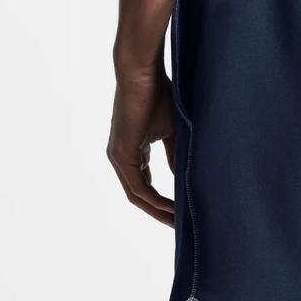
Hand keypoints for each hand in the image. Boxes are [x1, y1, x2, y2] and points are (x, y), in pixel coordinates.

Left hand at [107, 67, 176, 225]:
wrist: (143, 73)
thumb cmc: (158, 94)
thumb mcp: (171, 132)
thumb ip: (175, 156)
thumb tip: (182, 176)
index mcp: (132, 152)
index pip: (145, 186)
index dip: (163, 203)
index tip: (182, 214)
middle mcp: (121, 158)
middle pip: (139, 197)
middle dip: (160, 214)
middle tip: (181, 227)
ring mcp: (118, 157)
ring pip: (137, 196)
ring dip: (158, 211)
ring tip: (178, 223)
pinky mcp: (121, 154)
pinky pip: (137, 187)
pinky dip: (154, 199)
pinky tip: (171, 207)